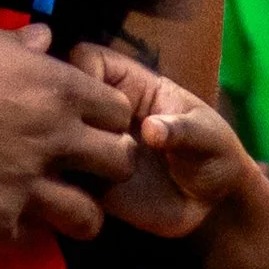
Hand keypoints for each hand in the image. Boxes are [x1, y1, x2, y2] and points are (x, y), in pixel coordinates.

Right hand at [0, 21, 139, 242]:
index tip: (88, 125)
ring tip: (61, 210)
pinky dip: (25, 232)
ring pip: (89, 218)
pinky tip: (8, 219)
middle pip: (119, 164)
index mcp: (57, 88)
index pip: (119, 112)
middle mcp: (55, 139)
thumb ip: (18, 44)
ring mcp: (29, 187)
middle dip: (107, 167)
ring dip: (79, 213)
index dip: (106, 119)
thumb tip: (45, 39)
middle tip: (83, 169)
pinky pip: (34, 240)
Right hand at [67, 42, 253, 235]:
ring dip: (60, 153)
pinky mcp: (87, 183)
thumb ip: (182, 130)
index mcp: (131, 84)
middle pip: (61, 95)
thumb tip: (153, 130)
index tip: (91, 100)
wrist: (211, 210)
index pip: (88, 59)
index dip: (81, 73)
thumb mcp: (208, 137)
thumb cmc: (214, 156)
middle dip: (64, 113)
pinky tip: (79, 194)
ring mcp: (91, 148)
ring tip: (90, 171)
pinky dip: (61, 185)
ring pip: (54, 137)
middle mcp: (103, 114)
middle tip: (89, 141)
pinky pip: (60, 179)